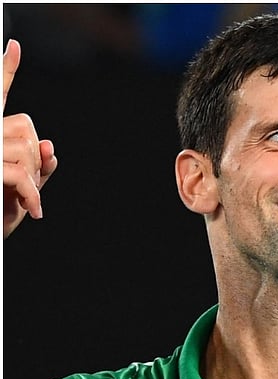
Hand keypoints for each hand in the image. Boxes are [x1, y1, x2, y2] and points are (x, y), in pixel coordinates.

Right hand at [3, 39, 57, 237]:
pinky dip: (32, 193)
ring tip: (26, 201)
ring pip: (25, 149)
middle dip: (37, 158)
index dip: (4, 70)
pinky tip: (35, 210)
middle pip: (25, 127)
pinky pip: (18, 172)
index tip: (14, 45)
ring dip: (34, 180)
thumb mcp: (21, 191)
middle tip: (30, 188)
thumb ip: (36, 167)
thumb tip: (49, 145)